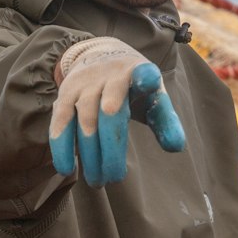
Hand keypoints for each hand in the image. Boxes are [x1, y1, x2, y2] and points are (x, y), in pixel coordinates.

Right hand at [49, 37, 185, 186]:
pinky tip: (66, 168)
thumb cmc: (134, 88)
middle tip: (113, 179)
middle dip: (111, 150)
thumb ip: (166, 121)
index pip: (144, 74)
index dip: (146, 78)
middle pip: (110, 113)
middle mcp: (111, 74)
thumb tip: (176, 147)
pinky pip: (61, 120)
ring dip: (89, 154)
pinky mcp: (66, 91)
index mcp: (139, 72)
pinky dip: (62, 145)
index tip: (149, 81)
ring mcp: (86, 82)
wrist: (100, 56)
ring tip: (96, 182)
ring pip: (85, 120)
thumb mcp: (152, 97)